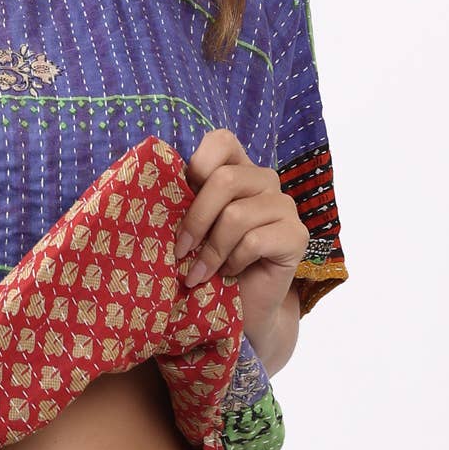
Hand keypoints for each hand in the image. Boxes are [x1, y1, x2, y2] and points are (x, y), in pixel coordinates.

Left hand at [173, 129, 307, 352]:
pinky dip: (233, 261)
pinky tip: (230, 273)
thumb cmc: (210, 263)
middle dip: (195, 219)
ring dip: (211, 250)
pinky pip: (255, 241)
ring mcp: (285, 206)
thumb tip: (151, 189)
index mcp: (237, 169)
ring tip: (199, 271)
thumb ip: (183, 202)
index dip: (198, 164)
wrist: (241, 308)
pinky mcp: (297, 235)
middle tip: (180, 250)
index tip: (179, 197)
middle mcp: (264, 180)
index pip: (222, 141)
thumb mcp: (192, 227)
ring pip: (237, 214)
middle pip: (225, 179)